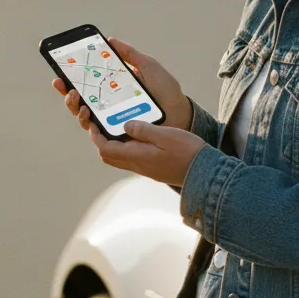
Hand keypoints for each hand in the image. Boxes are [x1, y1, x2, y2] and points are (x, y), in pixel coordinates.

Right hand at [51, 37, 192, 133]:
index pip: (87, 83)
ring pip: (83, 117)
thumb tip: (110, 41)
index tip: (61, 70)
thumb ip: (130, 54)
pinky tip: (87, 114)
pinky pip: (96, 134)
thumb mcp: (148, 67)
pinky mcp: (116, 136)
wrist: (180, 114)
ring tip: (78, 99)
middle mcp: (108, 106)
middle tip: (67, 86)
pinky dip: (87, 123)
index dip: (71, 77)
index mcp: (113, 89)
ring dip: (73, 107)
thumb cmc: (166, 91)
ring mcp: (111, 122)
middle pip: (79, 101)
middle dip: (66, 93)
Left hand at [89, 119, 207, 187]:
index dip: (96, 137)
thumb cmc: (187, 152)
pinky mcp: (152, 168)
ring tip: (118, 127)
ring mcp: (144, 168)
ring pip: (119, 159)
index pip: (106, 149)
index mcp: (137, 156)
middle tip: (102, 124)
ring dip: (113, 144)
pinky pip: (131, 158)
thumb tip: (125, 125)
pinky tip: (136, 134)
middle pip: (109, 156)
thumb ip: (143, 130)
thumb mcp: (165, 135)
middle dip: (101, 141)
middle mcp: (137, 165)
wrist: (204, 173)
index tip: (93, 124)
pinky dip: (126, 147)